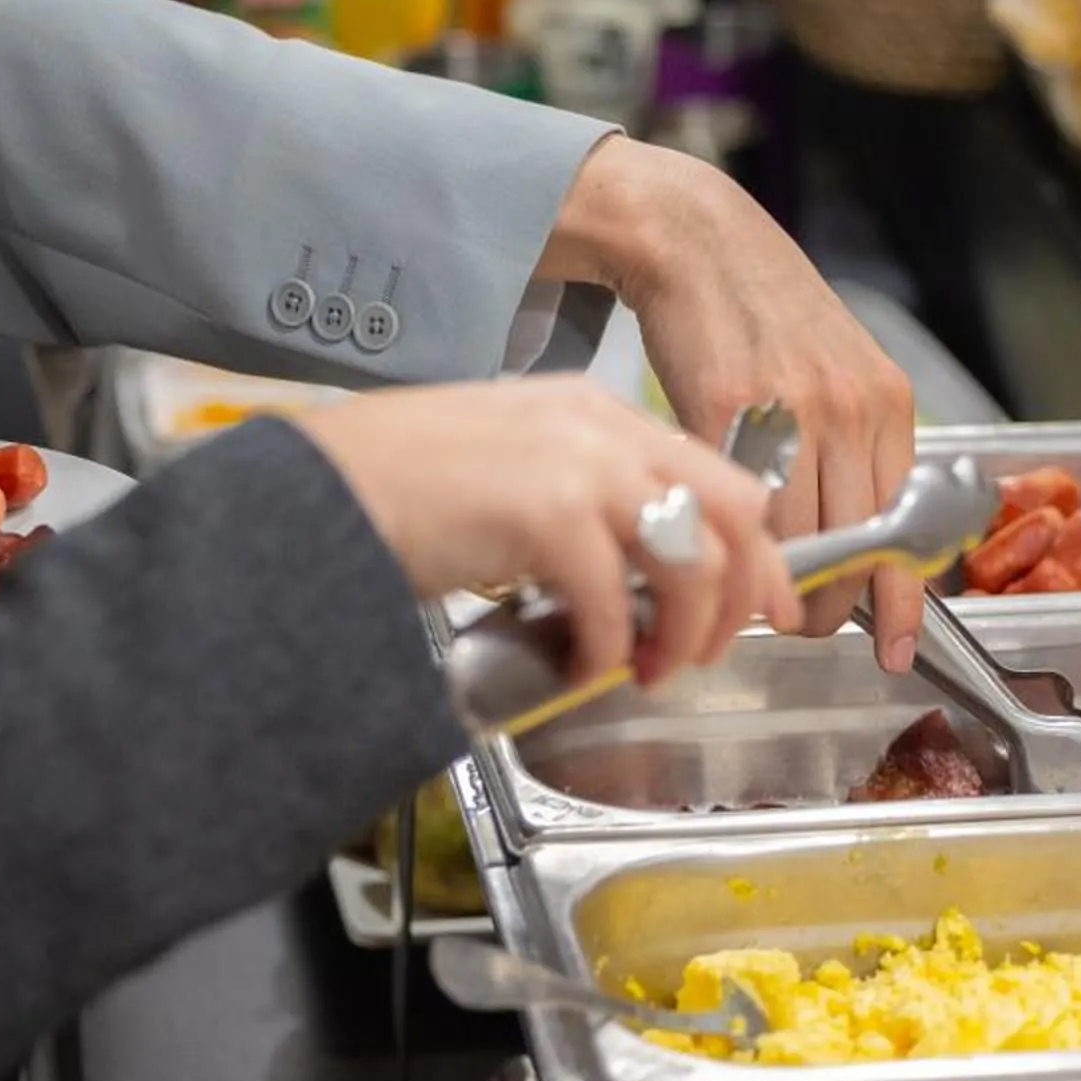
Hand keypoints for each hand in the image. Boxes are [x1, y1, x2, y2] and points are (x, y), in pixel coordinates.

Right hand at [304, 378, 799, 689]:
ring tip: (644, 669)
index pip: (720, 476)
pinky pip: (612, 598)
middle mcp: (600, 427)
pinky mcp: (543, 511)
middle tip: (706, 651)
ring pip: (693, 557)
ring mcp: (576, 464)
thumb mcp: (516, 471)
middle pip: (733, 511)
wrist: (319, 488)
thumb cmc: (399, 488)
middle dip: (738, 594)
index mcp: (597, 411)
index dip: (754, 553)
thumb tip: (640, 576)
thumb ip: (585, 501)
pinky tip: (580, 666)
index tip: (761, 607)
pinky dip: (607, 647)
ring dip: (681, 632)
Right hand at [539, 140, 920, 668]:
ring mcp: (787, 406)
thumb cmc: (768, 313)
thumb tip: (860, 535)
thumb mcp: (839, 371)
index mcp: (886, 403)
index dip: (901, 600)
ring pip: (790, 535)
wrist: (701, 243)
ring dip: (771, 581)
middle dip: (825, 604)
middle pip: (848, 545)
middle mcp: (847, 406)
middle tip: (802, 623)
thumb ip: (857, 445)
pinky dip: (724, 531)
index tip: (897, 646)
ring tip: (755, 591)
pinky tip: (716, 536)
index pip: (902, 525)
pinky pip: (730, 499)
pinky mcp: (721, 405)